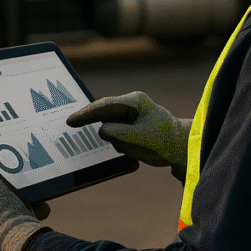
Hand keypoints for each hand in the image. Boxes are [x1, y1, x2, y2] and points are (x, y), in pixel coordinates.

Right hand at [66, 91, 189, 182]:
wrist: (180, 148)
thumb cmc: (163, 141)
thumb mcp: (138, 139)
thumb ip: (116, 133)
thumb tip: (101, 130)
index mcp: (135, 102)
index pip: (105, 106)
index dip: (86, 113)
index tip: (71, 121)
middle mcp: (131, 104)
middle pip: (103, 111)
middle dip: (89, 119)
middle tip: (70, 124)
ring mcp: (131, 114)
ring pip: (109, 123)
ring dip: (111, 136)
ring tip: (128, 146)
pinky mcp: (130, 124)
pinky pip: (115, 131)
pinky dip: (117, 140)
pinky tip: (129, 148)